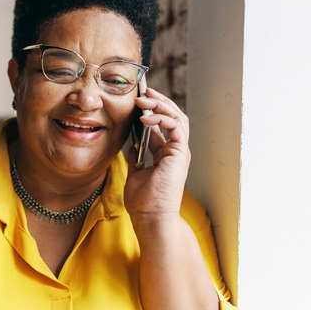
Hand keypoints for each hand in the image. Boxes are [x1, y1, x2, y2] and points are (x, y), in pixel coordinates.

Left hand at [123, 87, 190, 218]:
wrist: (150, 217)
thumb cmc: (143, 201)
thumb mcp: (135, 172)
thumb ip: (136, 155)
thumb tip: (131, 141)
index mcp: (165, 153)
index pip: (162, 124)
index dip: (151, 109)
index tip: (137, 100)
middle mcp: (175, 150)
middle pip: (172, 116)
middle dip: (158, 101)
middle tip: (142, 92)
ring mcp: (179, 151)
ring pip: (177, 117)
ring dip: (160, 105)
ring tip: (143, 100)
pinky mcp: (179, 153)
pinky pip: (176, 127)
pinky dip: (163, 118)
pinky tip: (147, 118)